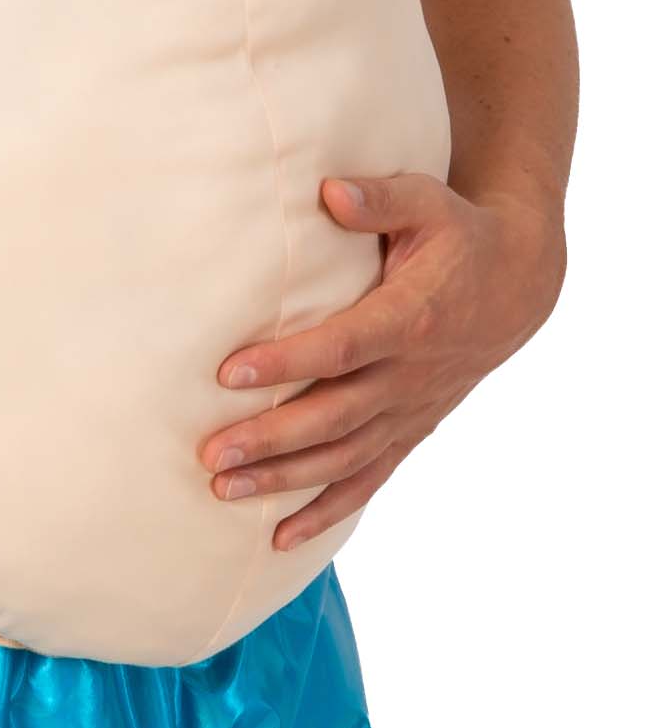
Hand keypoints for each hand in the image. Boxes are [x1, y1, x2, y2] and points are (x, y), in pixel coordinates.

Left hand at [197, 169, 566, 549]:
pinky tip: (278, 537)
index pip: (341, 348)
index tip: (228, 373)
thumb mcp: (429, 203)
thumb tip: (328, 190)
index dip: (286, 362)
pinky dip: (325, 512)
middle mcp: (409, 375)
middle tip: (210, 454)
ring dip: (284, 480)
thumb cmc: (459, 237)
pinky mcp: (410, 432)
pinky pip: (367, 481)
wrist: (517, 285)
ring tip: (223, 490)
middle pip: (333, 417)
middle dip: (271, 440)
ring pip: (343, 457)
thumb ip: (379, 198)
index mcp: (409, 318)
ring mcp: (409, 411)